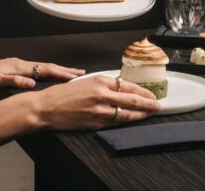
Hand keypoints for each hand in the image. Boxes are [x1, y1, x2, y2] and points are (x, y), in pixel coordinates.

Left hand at [0, 58, 83, 89]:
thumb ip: (14, 82)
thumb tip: (32, 84)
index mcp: (19, 67)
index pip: (46, 70)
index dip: (62, 74)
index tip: (76, 77)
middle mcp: (21, 63)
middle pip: (48, 66)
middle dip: (65, 70)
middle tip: (81, 74)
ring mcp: (18, 65)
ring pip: (43, 67)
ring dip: (58, 71)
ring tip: (70, 75)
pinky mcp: (15, 68)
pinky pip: (37, 69)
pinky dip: (48, 72)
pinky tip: (48, 76)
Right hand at [30, 74, 161, 130]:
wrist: (46, 108)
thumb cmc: (62, 94)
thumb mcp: (85, 82)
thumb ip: (103, 85)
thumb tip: (120, 89)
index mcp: (99, 80)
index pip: (127, 85)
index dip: (142, 91)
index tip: (151, 94)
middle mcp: (101, 94)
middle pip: (132, 99)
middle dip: (148, 103)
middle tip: (158, 105)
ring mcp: (99, 110)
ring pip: (127, 113)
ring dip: (141, 114)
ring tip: (150, 114)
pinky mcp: (95, 123)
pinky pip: (115, 123)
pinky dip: (126, 122)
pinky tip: (133, 121)